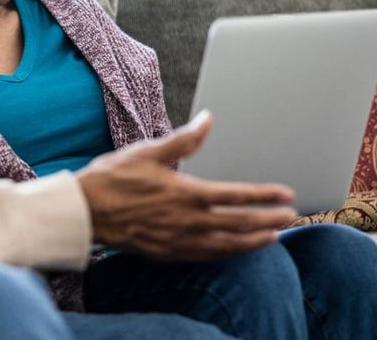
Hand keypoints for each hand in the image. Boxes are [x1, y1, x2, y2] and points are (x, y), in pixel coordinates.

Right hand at [75, 110, 296, 261]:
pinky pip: (206, 257)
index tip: (286, 193)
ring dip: (254, 241)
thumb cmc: (112, 178)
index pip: (236, 195)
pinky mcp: (168, 253)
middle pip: (239, 223)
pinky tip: (236, 251)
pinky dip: (227, 254)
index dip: (265, 195)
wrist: (84, 211)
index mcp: (185, 192)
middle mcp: (187, 220)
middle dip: (269, 219)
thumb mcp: (148, 152)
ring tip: (273, 236)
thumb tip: (208, 119)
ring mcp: (179, 240)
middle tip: (291, 215)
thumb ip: (184, 139)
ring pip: (227, 245)